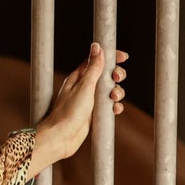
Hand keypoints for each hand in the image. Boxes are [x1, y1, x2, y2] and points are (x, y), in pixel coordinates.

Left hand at [30, 42, 127, 171]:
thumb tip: (97, 47)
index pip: (96, 61)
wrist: (61, 138)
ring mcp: (89, 101)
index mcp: (78, 77)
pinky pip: (108, 107)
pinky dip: (114, 107)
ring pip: (109, 91)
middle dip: (116, 76)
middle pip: (106, 75)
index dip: (110, 57)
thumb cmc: (68, 112)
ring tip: (114, 98)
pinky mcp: (93, 114)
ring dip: (117, 92)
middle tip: (117, 79)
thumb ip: (93, 67)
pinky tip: (115, 110)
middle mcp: (84, 88)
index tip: (123, 57)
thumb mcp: (84, 86)